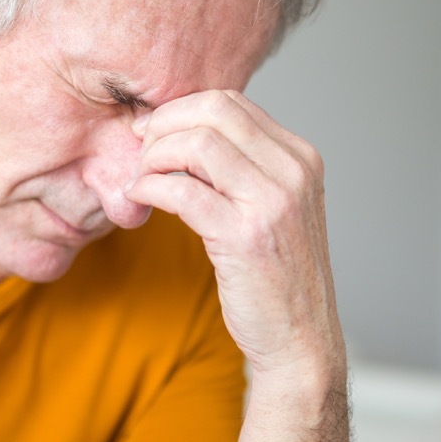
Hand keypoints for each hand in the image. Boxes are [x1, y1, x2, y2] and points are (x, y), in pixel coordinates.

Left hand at [125, 89, 343, 375]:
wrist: (300, 339)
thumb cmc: (277, 277)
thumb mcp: (274, 208)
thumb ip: (243, 168)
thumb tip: (185, 133)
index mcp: (301, 158)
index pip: (231, 102)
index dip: (182, 109)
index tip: (152, 131)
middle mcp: (293, 172)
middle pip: (213, 111)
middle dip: (164, 124)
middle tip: (139, 151)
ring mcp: (272, 202)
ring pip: (196, 144)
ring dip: (154, 156)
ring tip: (141, 179)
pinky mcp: (244, 236)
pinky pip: (181, 190)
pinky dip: (150, 187)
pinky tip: (141, 200)